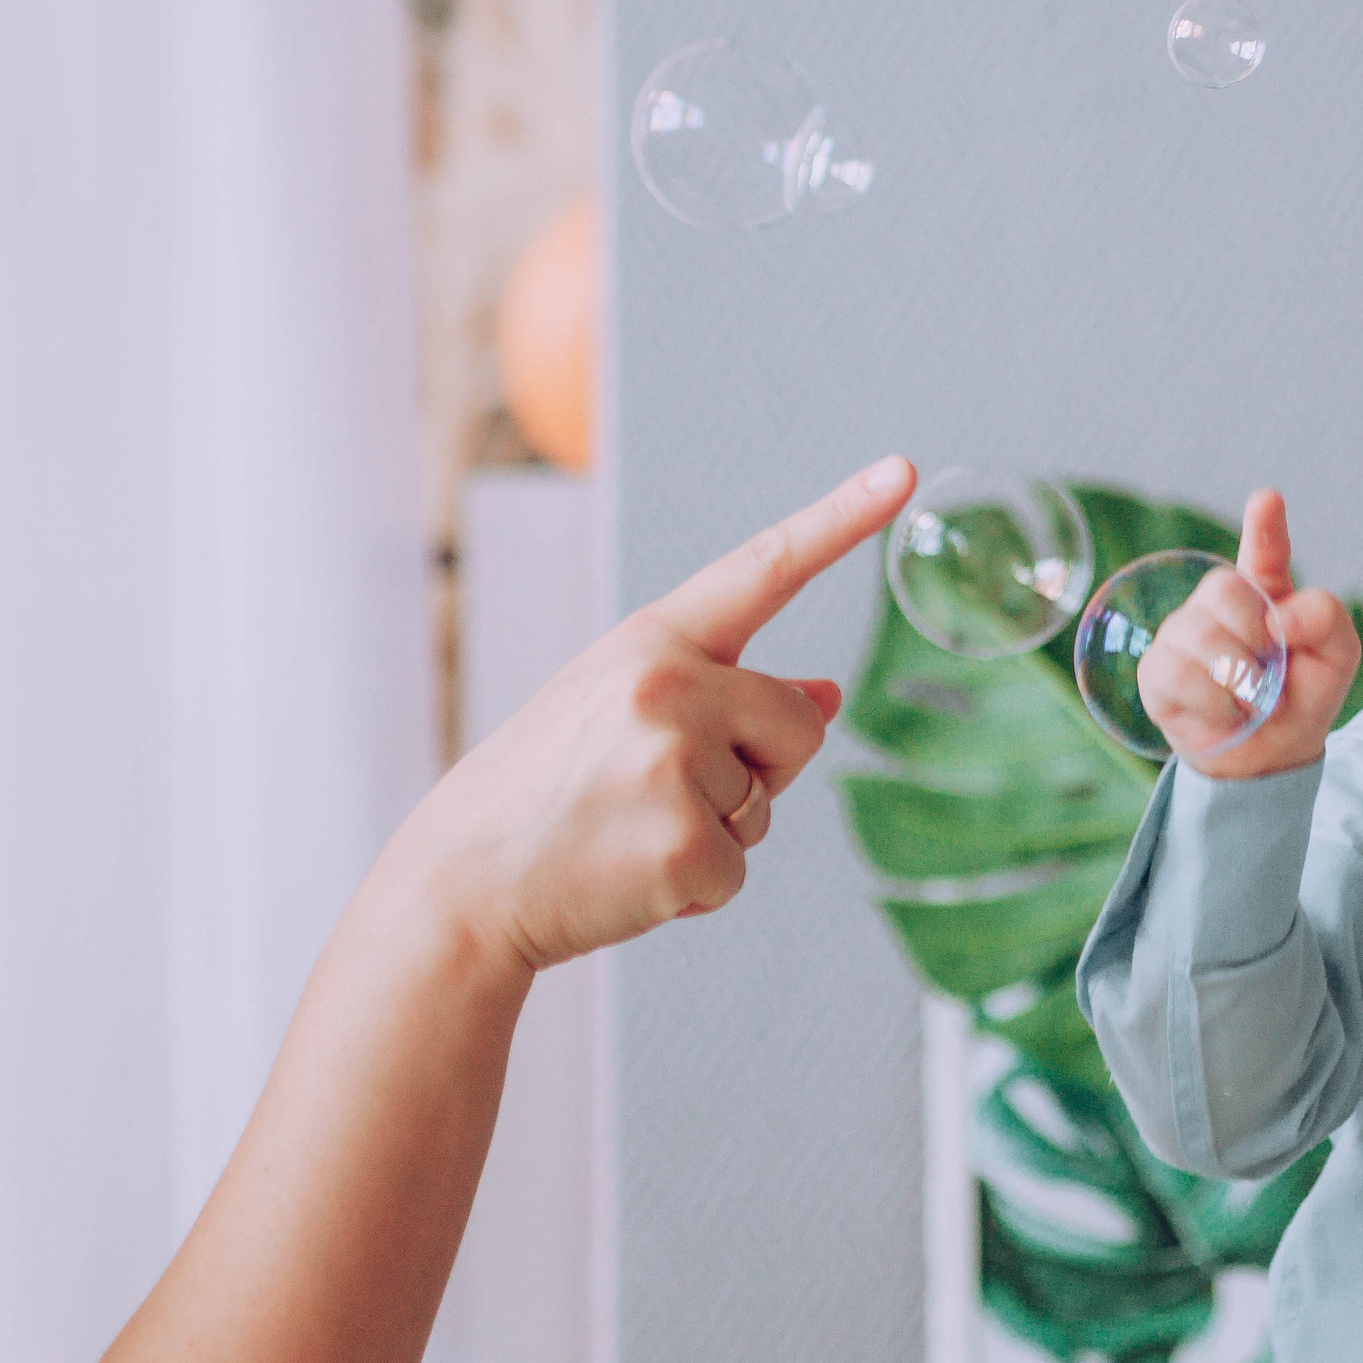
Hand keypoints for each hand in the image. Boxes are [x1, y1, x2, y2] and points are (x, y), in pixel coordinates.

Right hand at [390, 455, 916, 972]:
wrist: (459, 882)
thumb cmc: (545, 792)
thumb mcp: (619, 713)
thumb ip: (722, 697)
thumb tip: (826, 695)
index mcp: (652, 640)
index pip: (764, 568)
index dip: (842, 518)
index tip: (903, 472)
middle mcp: (667, 684)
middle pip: (800, 725)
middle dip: (759, 769)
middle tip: (654, 793)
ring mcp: (674, 763)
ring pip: (769, 805)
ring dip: (717, 834)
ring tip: (624, 830)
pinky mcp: (682, 845)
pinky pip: (739, 871)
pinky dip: (696, 890)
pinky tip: (627, 876)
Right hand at [1140, 488, 1359, 780]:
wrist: (1270, 757)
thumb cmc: (1301, 697)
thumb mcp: (1337, 658)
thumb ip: (1325, 619)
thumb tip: (1279, 617)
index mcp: (1268, 593)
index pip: (1263, 550)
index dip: (1264, 526)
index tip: (1268, 500)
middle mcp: (1219, 606)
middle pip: (1225, 587)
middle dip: (1253, 633)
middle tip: (1269, 671)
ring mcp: (1182, 634)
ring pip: (1199, 633)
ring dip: (1235, 678)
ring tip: (1249, 701)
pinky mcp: (1157, 671)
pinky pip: (1177, 673)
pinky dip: (1212, 702)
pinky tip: (1224, 713)